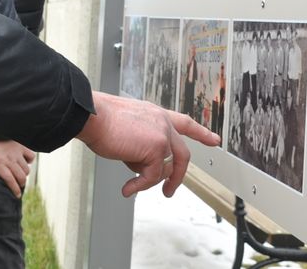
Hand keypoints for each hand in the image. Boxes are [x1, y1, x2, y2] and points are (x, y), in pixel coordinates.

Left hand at [0, 140, 35, 197]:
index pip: (10, 180)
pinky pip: (31, 156)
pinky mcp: (20, 146)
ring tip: (20, 174)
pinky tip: (24, 161)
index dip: (15, 190)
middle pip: (21, 177)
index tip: (17, 196)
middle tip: (19, 185)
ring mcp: (16, 152)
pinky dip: (29, 160)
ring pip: (26, 169)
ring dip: (24, 173)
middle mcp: (8, 159)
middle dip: (21, 184)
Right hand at [75, 91, 219, 197]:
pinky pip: (151, 176)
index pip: (185, 123)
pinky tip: (128, 188)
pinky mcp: (157, 148)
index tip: (214, 140)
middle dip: (177, 177)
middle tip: (170, 191)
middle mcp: (163, 122)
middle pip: (182, 154)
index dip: (201, 133)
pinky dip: (139, 185)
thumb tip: (152, 170)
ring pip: (164, 169)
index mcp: (156, 114)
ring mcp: (162, 135)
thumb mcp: (128, 130)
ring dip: (146, 180)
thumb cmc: (101, 121)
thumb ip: (143, 145)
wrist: (92, 116)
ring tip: (132, 185)